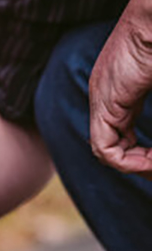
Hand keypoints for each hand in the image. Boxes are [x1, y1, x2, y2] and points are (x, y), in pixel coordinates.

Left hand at [89, 0, 151, 178]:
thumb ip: (147, 100)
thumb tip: (151, 151)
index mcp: (122, 86)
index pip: (121, 129)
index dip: (141, 150)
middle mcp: (108, 94)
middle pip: (114, 142)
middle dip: (139, 162)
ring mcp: (103, 99)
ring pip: (109, 150)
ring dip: (137, 164)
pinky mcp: (105, 104)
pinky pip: (106, 150)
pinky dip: (130, 161)